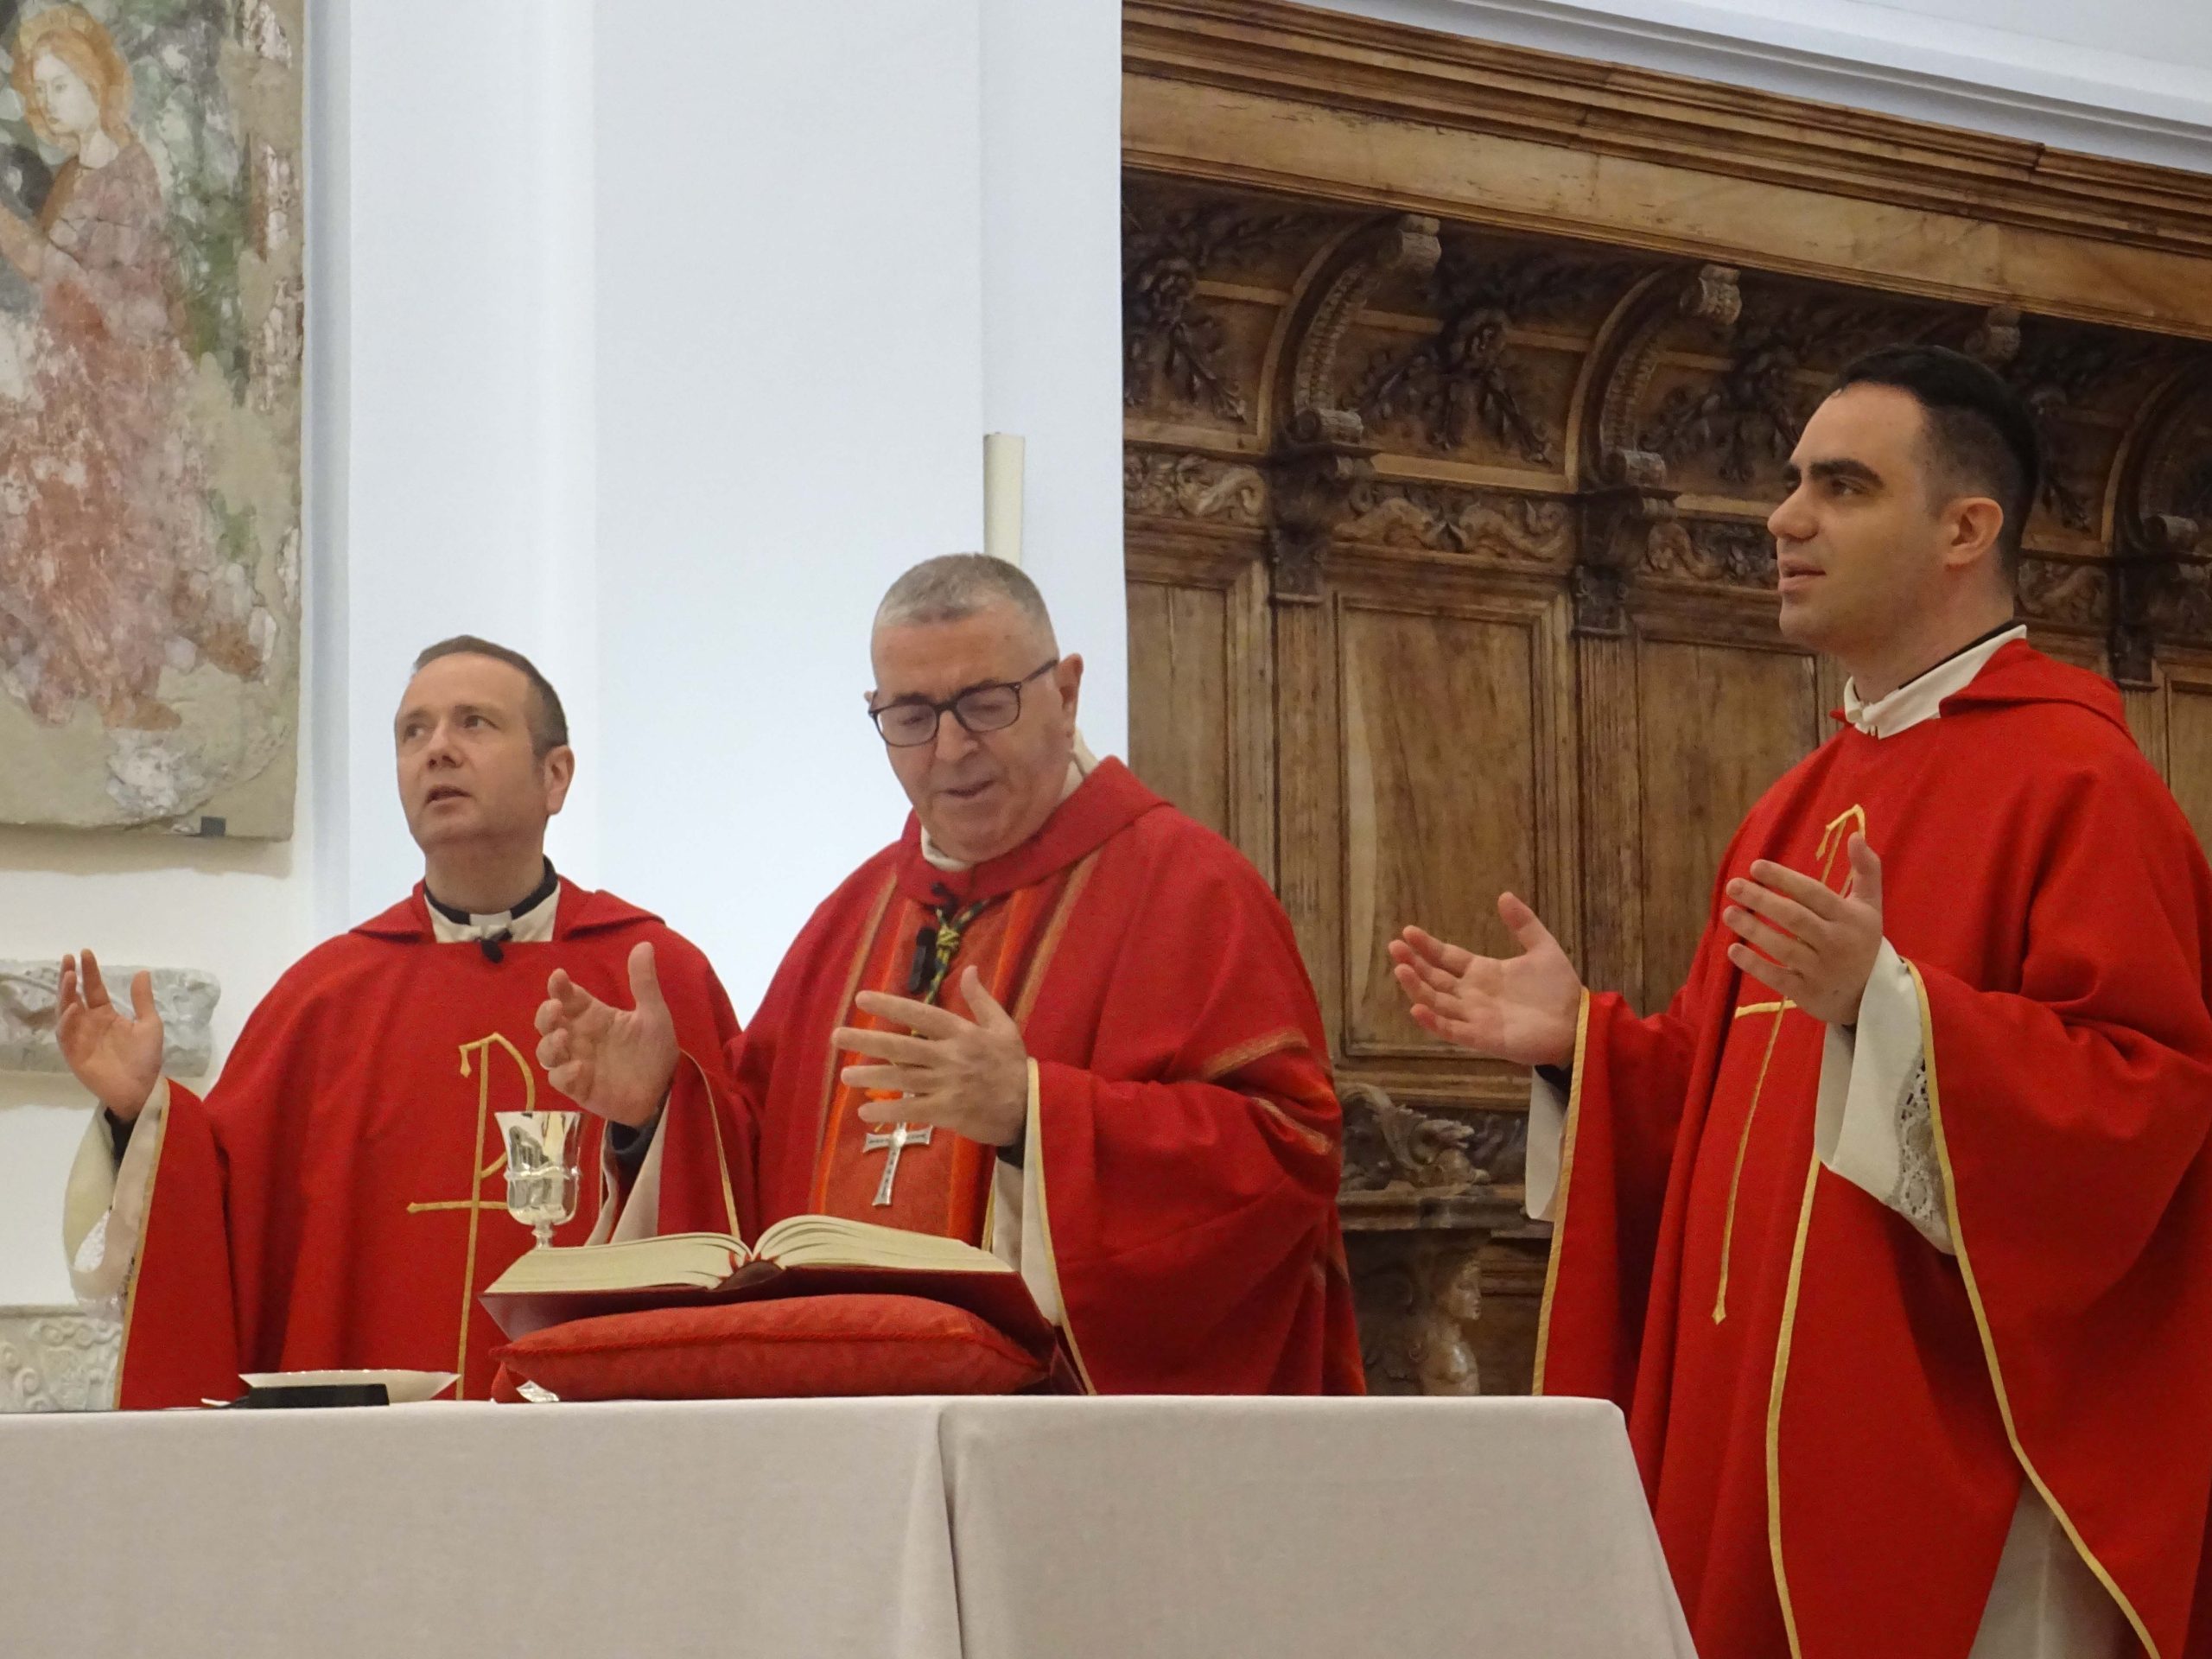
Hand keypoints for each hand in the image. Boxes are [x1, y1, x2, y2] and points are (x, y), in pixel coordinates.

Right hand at [56, 949, 163, 1118]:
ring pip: (66, 1011)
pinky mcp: (73, 1053)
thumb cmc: (145, 1057)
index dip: (90, 972)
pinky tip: (73, 1007)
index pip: (94, 989)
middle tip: (69, 958)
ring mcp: (80, 1037)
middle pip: (75, 996)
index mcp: (106, 1015)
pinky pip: (66, 1035)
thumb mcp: (149, 1024)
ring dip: (66, 994)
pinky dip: (68, 1021)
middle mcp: (90, 1023)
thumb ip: (142, 999)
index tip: (86, 953)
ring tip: (70, 976)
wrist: (141, 1088)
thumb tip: (142, 972)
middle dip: (71, 977)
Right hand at [533, 942, 677, 1128]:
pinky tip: (581, 1068)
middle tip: (556, 1008)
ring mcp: (576, 1062)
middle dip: (545, 1014)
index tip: (559, 976)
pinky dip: (565, 1073)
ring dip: (549, 1043)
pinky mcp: (579, 1088)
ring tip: (564, 1037)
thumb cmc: (654, 1050)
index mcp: (594, 1016)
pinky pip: (561, 1080)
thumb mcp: (653, 1014)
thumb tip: (644, 944)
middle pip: (548, 1023)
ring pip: (546, 1051)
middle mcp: (580, 1037)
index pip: (569, 997)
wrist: (666, 1090)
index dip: (559, 986)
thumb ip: (644, 983)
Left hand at [833, 967, 1028, 1146]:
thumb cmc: (1014, 1065)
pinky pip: (912, 1109)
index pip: (920, 1015)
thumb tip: (970, 969)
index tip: (862, 998)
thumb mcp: (1003, 1026)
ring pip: (902, 1078)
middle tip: (836, 1036)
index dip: (890, 1005)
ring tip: (845, 1074)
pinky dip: (888, 1110)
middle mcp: (951, 1056)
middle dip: (867, 1039)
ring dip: (871, 1075)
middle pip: (902, 1046)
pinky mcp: (948, 1111)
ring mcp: (948, 1084)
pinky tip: (864, 1111)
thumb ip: (981, 999)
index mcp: (962, 1033)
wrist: (1032, 1106)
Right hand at [1388, 895, 1583, 1066]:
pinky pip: (1452, 1030)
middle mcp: (1472, 995)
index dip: (1427, 946)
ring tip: (1401, 969)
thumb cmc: (1559, 989)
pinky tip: (1417, 1008)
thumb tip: (1504, 895)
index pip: (1447, 958)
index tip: (1408, 931)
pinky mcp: (1482, 1038)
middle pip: (1435, 979)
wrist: (1578, 1023)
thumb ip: (1524, 923)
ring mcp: (1474, 1017)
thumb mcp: (1543, 948)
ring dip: (1417, 988)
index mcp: (1483, 973)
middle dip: (1414, 963)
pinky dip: (1433, 1022)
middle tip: (1395, 947)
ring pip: (1437, 1002)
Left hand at [1721, 834, 1884, 1025]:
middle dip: (1762, 900)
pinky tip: (1733, 949)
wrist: (1872, 995)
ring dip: (1753, 929)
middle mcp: (1836, 943)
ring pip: (1784, 948)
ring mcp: (1821, 970)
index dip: (1783, 879)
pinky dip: (1754, 965)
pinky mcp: (1807, 993)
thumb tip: (1854, 835)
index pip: (1813, 894)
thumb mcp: (1870, 905)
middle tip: (1733, 885)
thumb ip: (1867, 869)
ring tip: (1729, 912)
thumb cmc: (1862, 941)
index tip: (1755, 866)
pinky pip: (1777, 978)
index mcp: (1850, 918)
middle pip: (1795, 918)